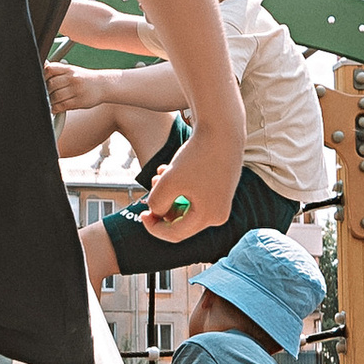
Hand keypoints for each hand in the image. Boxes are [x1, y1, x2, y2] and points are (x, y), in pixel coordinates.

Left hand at [45, 63, 100, 112]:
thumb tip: (42, 69)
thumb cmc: (83, 79)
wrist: (103, 85)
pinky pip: (62, 106)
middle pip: (51, 84)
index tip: (40, 82)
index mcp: (69, 68)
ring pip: (55, 97)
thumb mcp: (72, 70)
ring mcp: (76, 90)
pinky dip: (55, 108)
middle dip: (45, 91)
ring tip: (50, 102)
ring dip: (50, 101)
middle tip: (44, 94)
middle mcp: (73, 78)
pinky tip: (54, 108)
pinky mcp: (80, 101)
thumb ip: (57, 71)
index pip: (49, 69)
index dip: (42, 76)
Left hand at [137, 124, 239, 241]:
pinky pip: (194, 196)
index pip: (175, 234)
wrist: (222, 129)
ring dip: (169, 193)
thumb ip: (157, 203)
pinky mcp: (220, 189)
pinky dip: (180, 186)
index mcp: (209, 218)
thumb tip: (156, 212)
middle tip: (152, 185)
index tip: (142, 214)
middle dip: (162, 205)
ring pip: (186, 206)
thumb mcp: (169, 182)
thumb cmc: (197, 155)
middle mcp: (219, 214)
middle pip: (181, 221)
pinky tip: (169, 168)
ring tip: (159, 173)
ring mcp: (221, 201)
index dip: (154, 227)